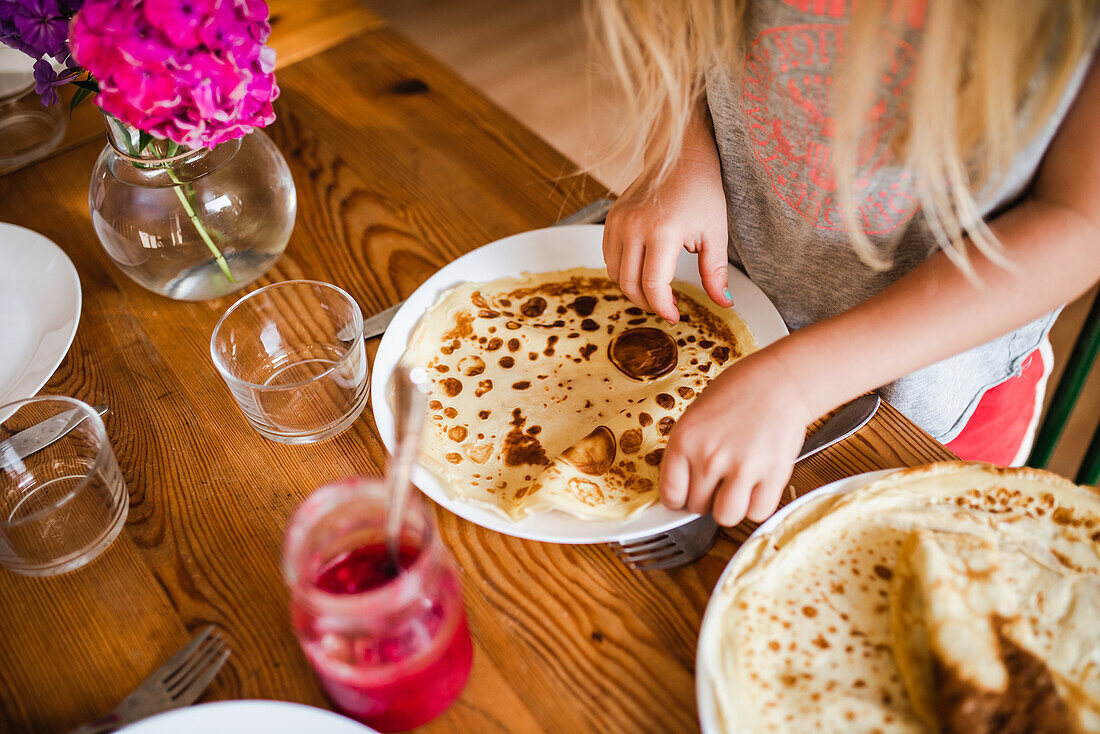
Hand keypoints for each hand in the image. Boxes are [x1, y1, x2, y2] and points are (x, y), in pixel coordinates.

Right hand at [603, 116, 732, 322]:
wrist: (680, 155)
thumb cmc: (701, 191)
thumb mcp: (715, 233)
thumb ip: (715, 272)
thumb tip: (724, 302)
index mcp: (663, 231)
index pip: (654, 286)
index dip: (663, 308)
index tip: (675, 316)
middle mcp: (634, 226)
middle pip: (630, 285)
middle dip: (648, 304)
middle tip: (666, 308)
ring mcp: (618, 221)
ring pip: (615, 274)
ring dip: (633, 289)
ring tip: (655, 290)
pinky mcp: (610, 218)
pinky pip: (609, 257)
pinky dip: (622, 271)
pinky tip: (642, 270)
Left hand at [659, 351, 814, 525]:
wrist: (779, 380)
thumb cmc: (738, 393)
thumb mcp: (696, 416)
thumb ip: (686, 452)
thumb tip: (681, 488)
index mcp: (684, 440)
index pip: (670, 494)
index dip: (679, 499)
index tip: (687, 496)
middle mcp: (709, 457)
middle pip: (697, 507)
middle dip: (707, 499)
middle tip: (719, 481)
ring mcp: (742, 467)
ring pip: (726, 517)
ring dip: (731, 507)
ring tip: (737, 487)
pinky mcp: (773, 474)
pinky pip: (758, 512)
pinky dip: (758, 505)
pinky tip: (757, 486)